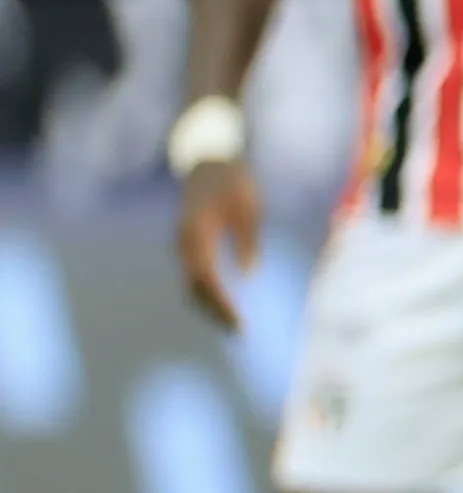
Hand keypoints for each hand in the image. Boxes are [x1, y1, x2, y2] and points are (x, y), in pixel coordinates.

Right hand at [176, 161, 261, 332]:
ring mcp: (182, 242)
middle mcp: (184, 241)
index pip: (206, 278)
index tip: (238, 321)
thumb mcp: (249, 207)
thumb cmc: (234, 181)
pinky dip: (205, 291)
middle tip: (238, 331)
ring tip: (231, 324)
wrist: (209, 160)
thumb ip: (247, 239)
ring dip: (208, 305)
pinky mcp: (187, 243)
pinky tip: (222, 303)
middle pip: (194, 286)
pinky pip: (193, 273)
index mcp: (197, 232)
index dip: (220, 303)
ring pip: (190, 282)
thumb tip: (248, 272)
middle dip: (214, 311)